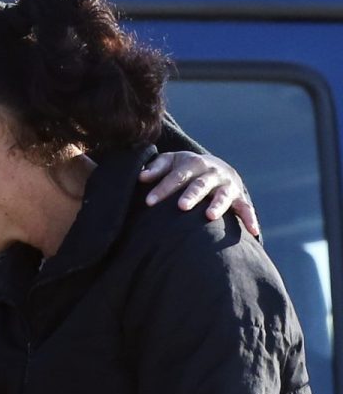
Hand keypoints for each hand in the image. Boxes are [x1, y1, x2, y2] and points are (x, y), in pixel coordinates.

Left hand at [141, 151, 258, 235]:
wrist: (214, 167)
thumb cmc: (184, 168)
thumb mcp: (170, 162)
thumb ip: (156, 168)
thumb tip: (141, 177)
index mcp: (193, 164)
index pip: (176, 176)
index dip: (163, 189)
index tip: (149, 202)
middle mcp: (212, 173)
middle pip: (200, 184)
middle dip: (191, 195)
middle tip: (181, 206)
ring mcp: (228, 185)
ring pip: (223, 195)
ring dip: (218, 205)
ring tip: (209, 216)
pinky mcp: (240, 197)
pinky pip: (246, 209)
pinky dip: (250, 219)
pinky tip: (252, 232)